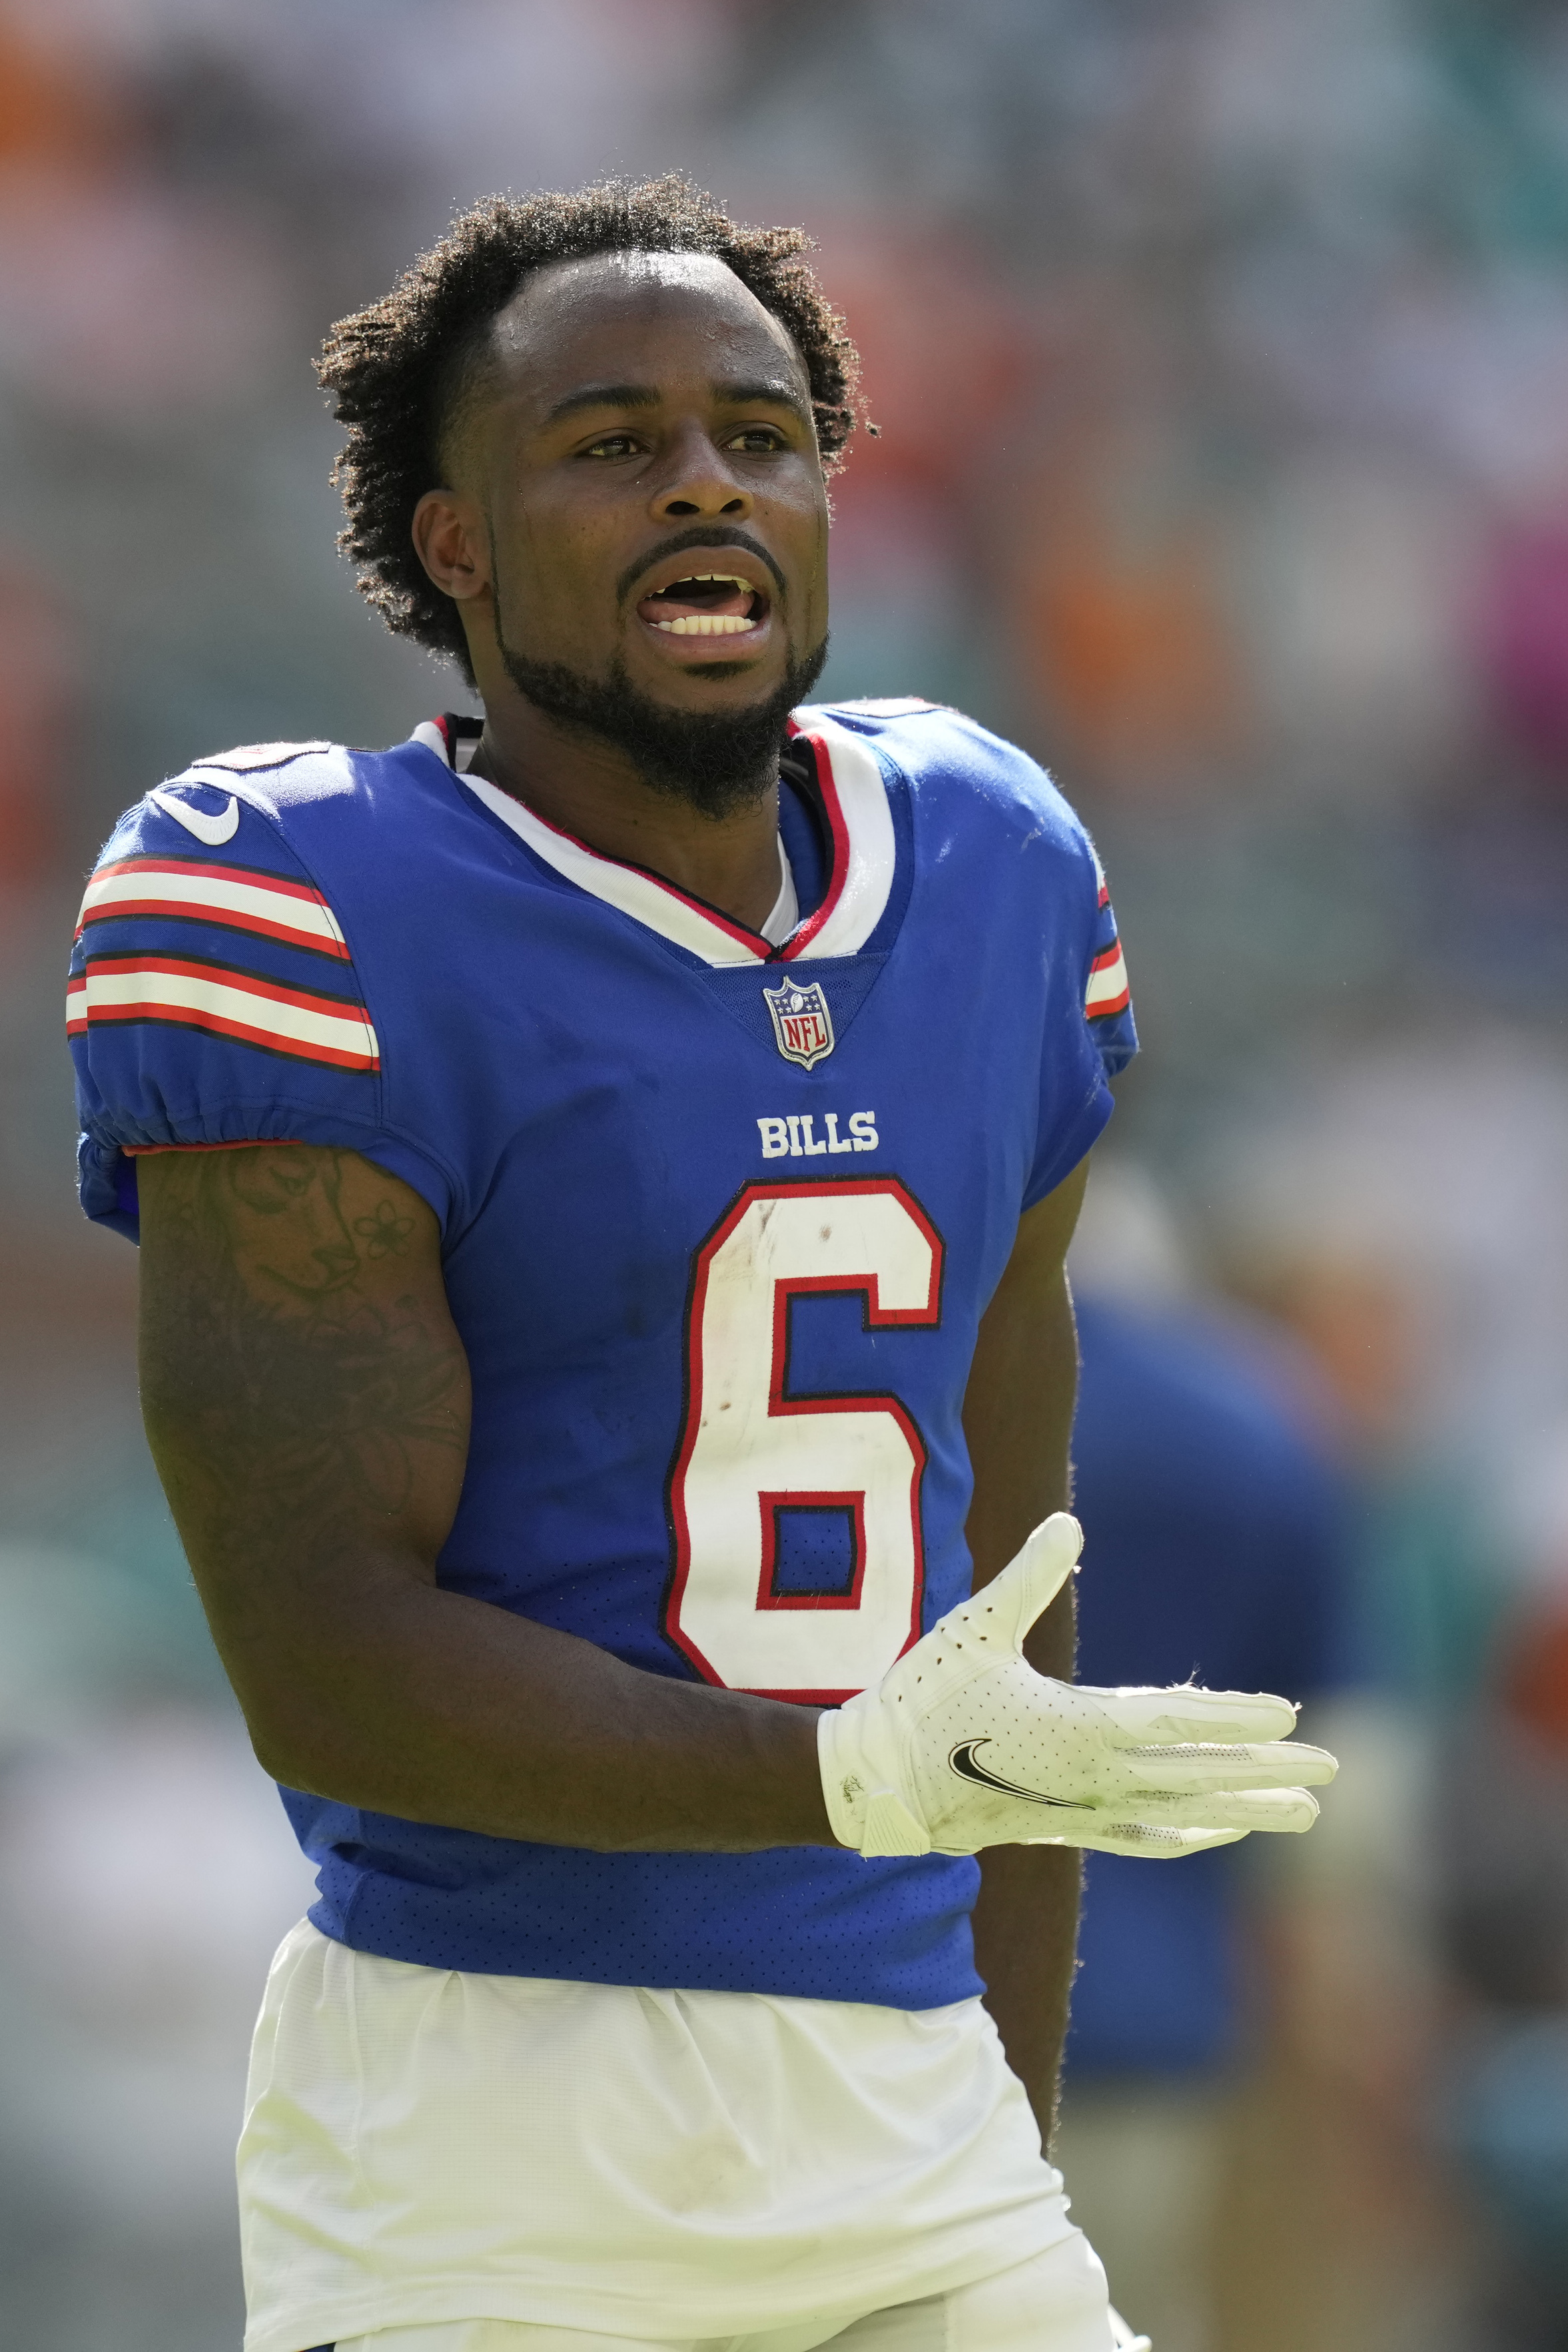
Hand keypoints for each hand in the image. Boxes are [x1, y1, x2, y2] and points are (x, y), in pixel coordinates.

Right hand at [816, 1514, 1337, 1857]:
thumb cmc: (921, 1698)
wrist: (877, 1784)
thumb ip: (1025, 1578)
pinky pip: (1146, 1841)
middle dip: (1268, 1770)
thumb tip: (1066, 1525)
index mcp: (1077, 1725)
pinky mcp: (1064, 1830)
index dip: (1236, 1717)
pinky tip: (1221, 1829)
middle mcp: (1092, 1776)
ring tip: (1305, 1815)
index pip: (1177, 1721)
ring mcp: (1082, 1810)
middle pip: (1199, 1774)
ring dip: (1247, 1810)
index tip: (1291, 1716)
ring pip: (1185, 1813)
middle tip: (1333, 1771)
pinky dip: (1192, 1836)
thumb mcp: (973, 1628)